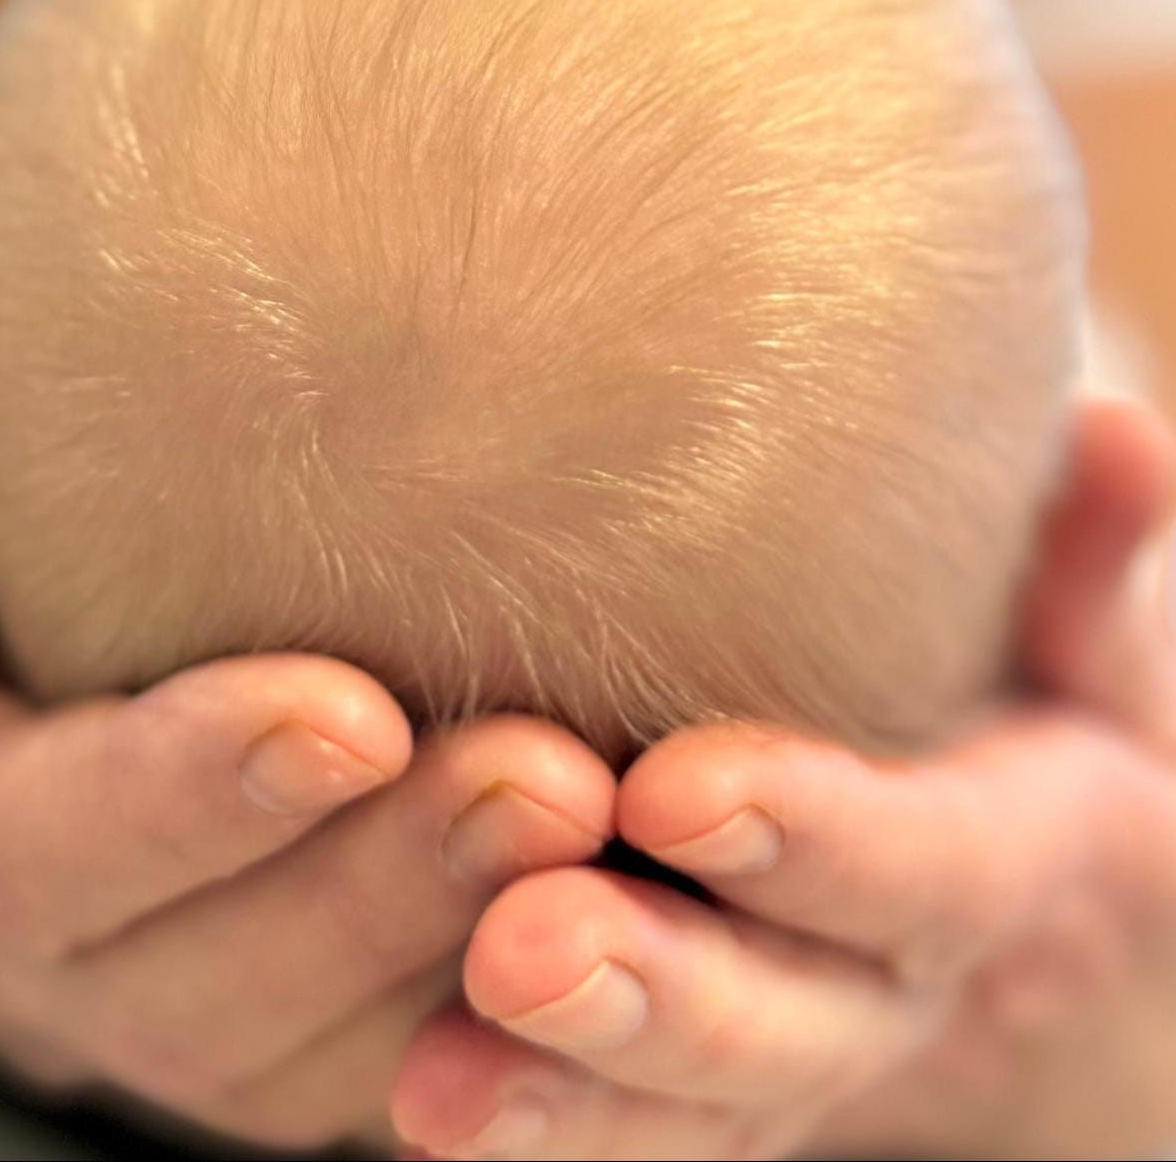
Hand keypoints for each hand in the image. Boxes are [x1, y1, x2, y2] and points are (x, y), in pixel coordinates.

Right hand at [0, 383, 614, 1151]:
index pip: (38, 849)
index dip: (183, 794)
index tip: (345, 710)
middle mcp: (57, 974)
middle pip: (205, 992)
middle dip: (382, 888)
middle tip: (548, 775)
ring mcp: (182, 1026)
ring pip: (318, 1064)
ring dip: (474, 952)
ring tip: (617, 832)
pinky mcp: (294, 1041)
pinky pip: (397, 1069)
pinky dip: (518, 1013)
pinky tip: (632, 903)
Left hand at [392, 400, 1175, 1159]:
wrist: (981, 848)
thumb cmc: (1015, 689)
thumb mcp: (1073, 628)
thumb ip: (1077, 559)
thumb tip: (1113, 432)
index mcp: (1019, 857)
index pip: (935, 867)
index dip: (819, 839)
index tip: (674, 791)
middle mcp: (900, 983)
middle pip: (799, 1027)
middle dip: (666, 999)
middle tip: (524, 953)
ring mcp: (799, 1049)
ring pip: (695, 1117)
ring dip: (564, 1103)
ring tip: (432, 1093)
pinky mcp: (702, 1081)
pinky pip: (622, 1132)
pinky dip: (530, 1134)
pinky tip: (417, 1114)